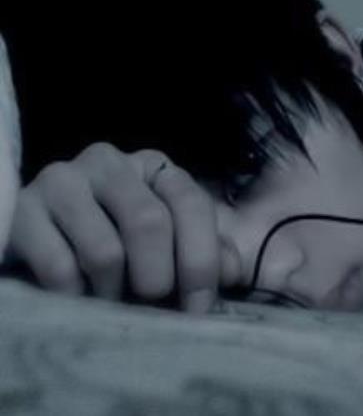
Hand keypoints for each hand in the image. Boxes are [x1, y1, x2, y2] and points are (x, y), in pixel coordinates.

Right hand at [6, 142, 219, 313]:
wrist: (49, 237)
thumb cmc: (121, 239)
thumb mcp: (171, 241)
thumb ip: (206, 251)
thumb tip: (231, 272)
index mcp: (154, 167)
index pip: (191, 203)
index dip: (201, 260)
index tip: (199, 307)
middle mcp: (110, 162)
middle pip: (149, 223)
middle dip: (158, 279)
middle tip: (152, 305)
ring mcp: (64, 180)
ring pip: (105, 251)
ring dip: (115, 293)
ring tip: (112, 298)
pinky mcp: (24, 209)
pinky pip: (60, 268)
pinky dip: (76, 298)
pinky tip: (78, 296)